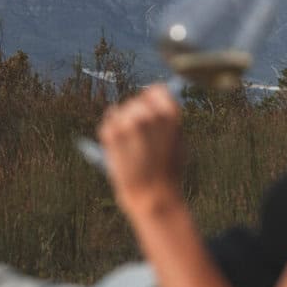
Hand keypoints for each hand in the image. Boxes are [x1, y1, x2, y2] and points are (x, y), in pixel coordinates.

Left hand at [96, 84, 184, 212]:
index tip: (150, 111)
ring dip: (122, 123)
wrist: (152, 196)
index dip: (152, 101)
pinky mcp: (110, 133)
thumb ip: (169, 122)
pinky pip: (107, 122)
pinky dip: (110, 132)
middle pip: (136, 101)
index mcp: (169, 113)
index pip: (156, 90)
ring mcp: (127, 123)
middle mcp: (148, 113)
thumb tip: (159, 108)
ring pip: (120, 111)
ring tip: (130, 146)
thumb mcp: (178, 142)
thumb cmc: (169, 173)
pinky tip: (119, 148)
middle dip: (135, 114)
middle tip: (138, 136)